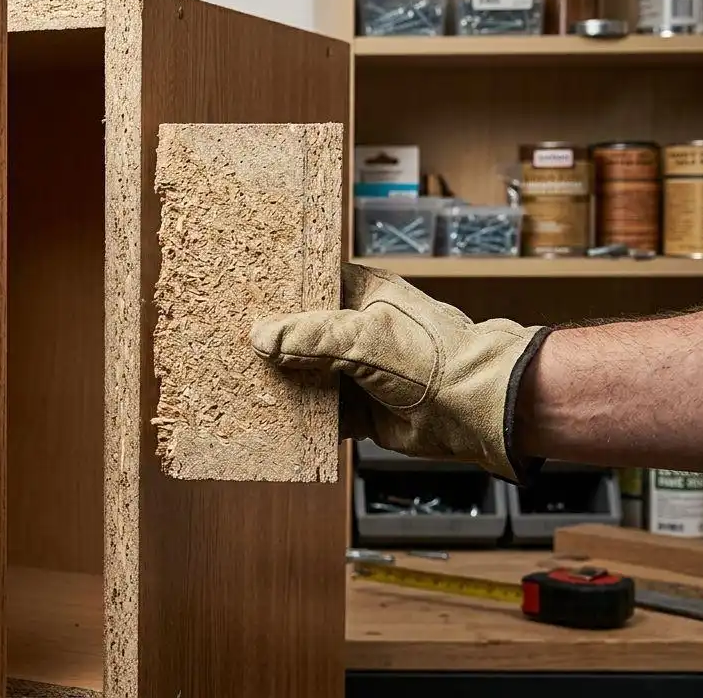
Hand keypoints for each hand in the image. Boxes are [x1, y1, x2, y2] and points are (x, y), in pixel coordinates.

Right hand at [249, 263, 549, 481]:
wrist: (476, 410)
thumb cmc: (436, 357)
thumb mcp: (366, 336)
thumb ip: (311, 337)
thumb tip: (261, 338)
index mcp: (360, 294)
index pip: (306, 286)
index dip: (275, 292)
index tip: (240, 298)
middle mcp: (355, 330)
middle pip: (298, 334)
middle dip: (270, 342)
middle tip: (226, 343)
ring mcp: (355, 371)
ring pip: (303, 374)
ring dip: (279, 382)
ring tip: (236, 380)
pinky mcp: (356, 409)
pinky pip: (317, 413)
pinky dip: (296, 417)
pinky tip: (268, 417)